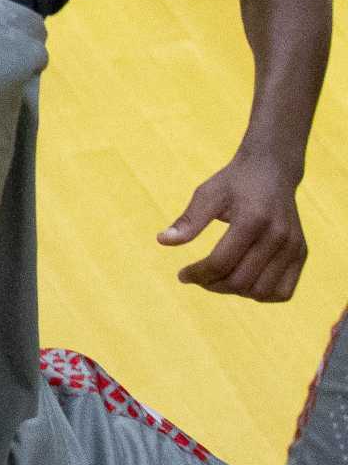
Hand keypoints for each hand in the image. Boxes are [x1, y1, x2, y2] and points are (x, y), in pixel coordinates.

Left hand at [158, 153, 305, 301]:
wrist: (271, 170)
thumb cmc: (234, 182)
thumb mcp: (207, 194)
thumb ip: (188, 220)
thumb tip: (162, 241)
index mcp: (252, 220)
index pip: (221, 263)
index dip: (197, 274)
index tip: (182, 275)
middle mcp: (278, 236)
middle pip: (240, 281)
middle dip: (212, 285)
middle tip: (197, 277)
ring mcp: (293, 246)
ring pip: (262, 292)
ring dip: (234, 292)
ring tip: (217, 279)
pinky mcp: (301, 253)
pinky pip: (283, 291)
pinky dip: (260, 294)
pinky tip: (242, 281)